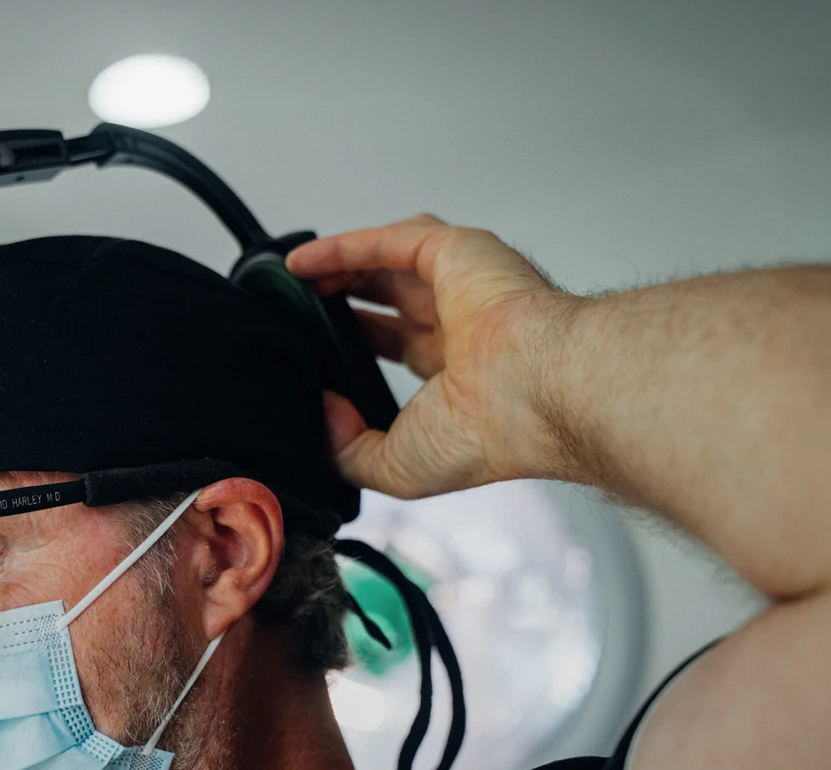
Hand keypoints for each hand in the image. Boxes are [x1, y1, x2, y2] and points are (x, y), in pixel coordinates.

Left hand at [288, 216, 576, 497]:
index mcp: (459, 375)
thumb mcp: (398, 467)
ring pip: (389, 263)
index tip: (318, 356)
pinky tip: (300, 262)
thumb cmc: (491, 434)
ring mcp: (460, 285)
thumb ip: (349, 450)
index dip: (357, 348)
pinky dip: (340, 249)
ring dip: (341, 267)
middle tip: (299, 312)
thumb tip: (322, 414)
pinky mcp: (454, 252)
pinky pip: (386, 241)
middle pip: (392, 301)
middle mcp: (462, 325)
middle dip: (345, 303)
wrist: (535, 393)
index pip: (403, 350)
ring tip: (294, 279)